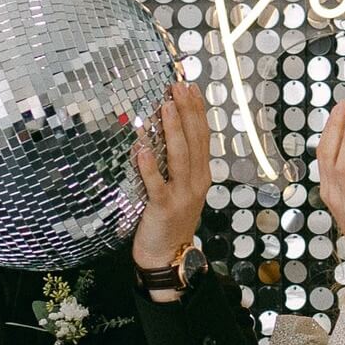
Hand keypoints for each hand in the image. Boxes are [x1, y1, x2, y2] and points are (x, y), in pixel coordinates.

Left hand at [131, 79, 210, 277]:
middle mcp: (196, 182)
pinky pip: (157, 184)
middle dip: (187, 112)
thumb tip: (157, 133)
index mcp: (201, 175)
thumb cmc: (169, 221)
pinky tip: (142, 149)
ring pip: (180, 158)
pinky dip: (149, 166)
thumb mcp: (178, 189)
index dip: (197, 111)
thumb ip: (173, 164)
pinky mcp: (164, 208)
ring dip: (173, 131)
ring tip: (165, 107)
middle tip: (178, 87)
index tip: (190, 87)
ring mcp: (182, 195)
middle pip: (194, 141)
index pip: (202, 137)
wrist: (167, 257)